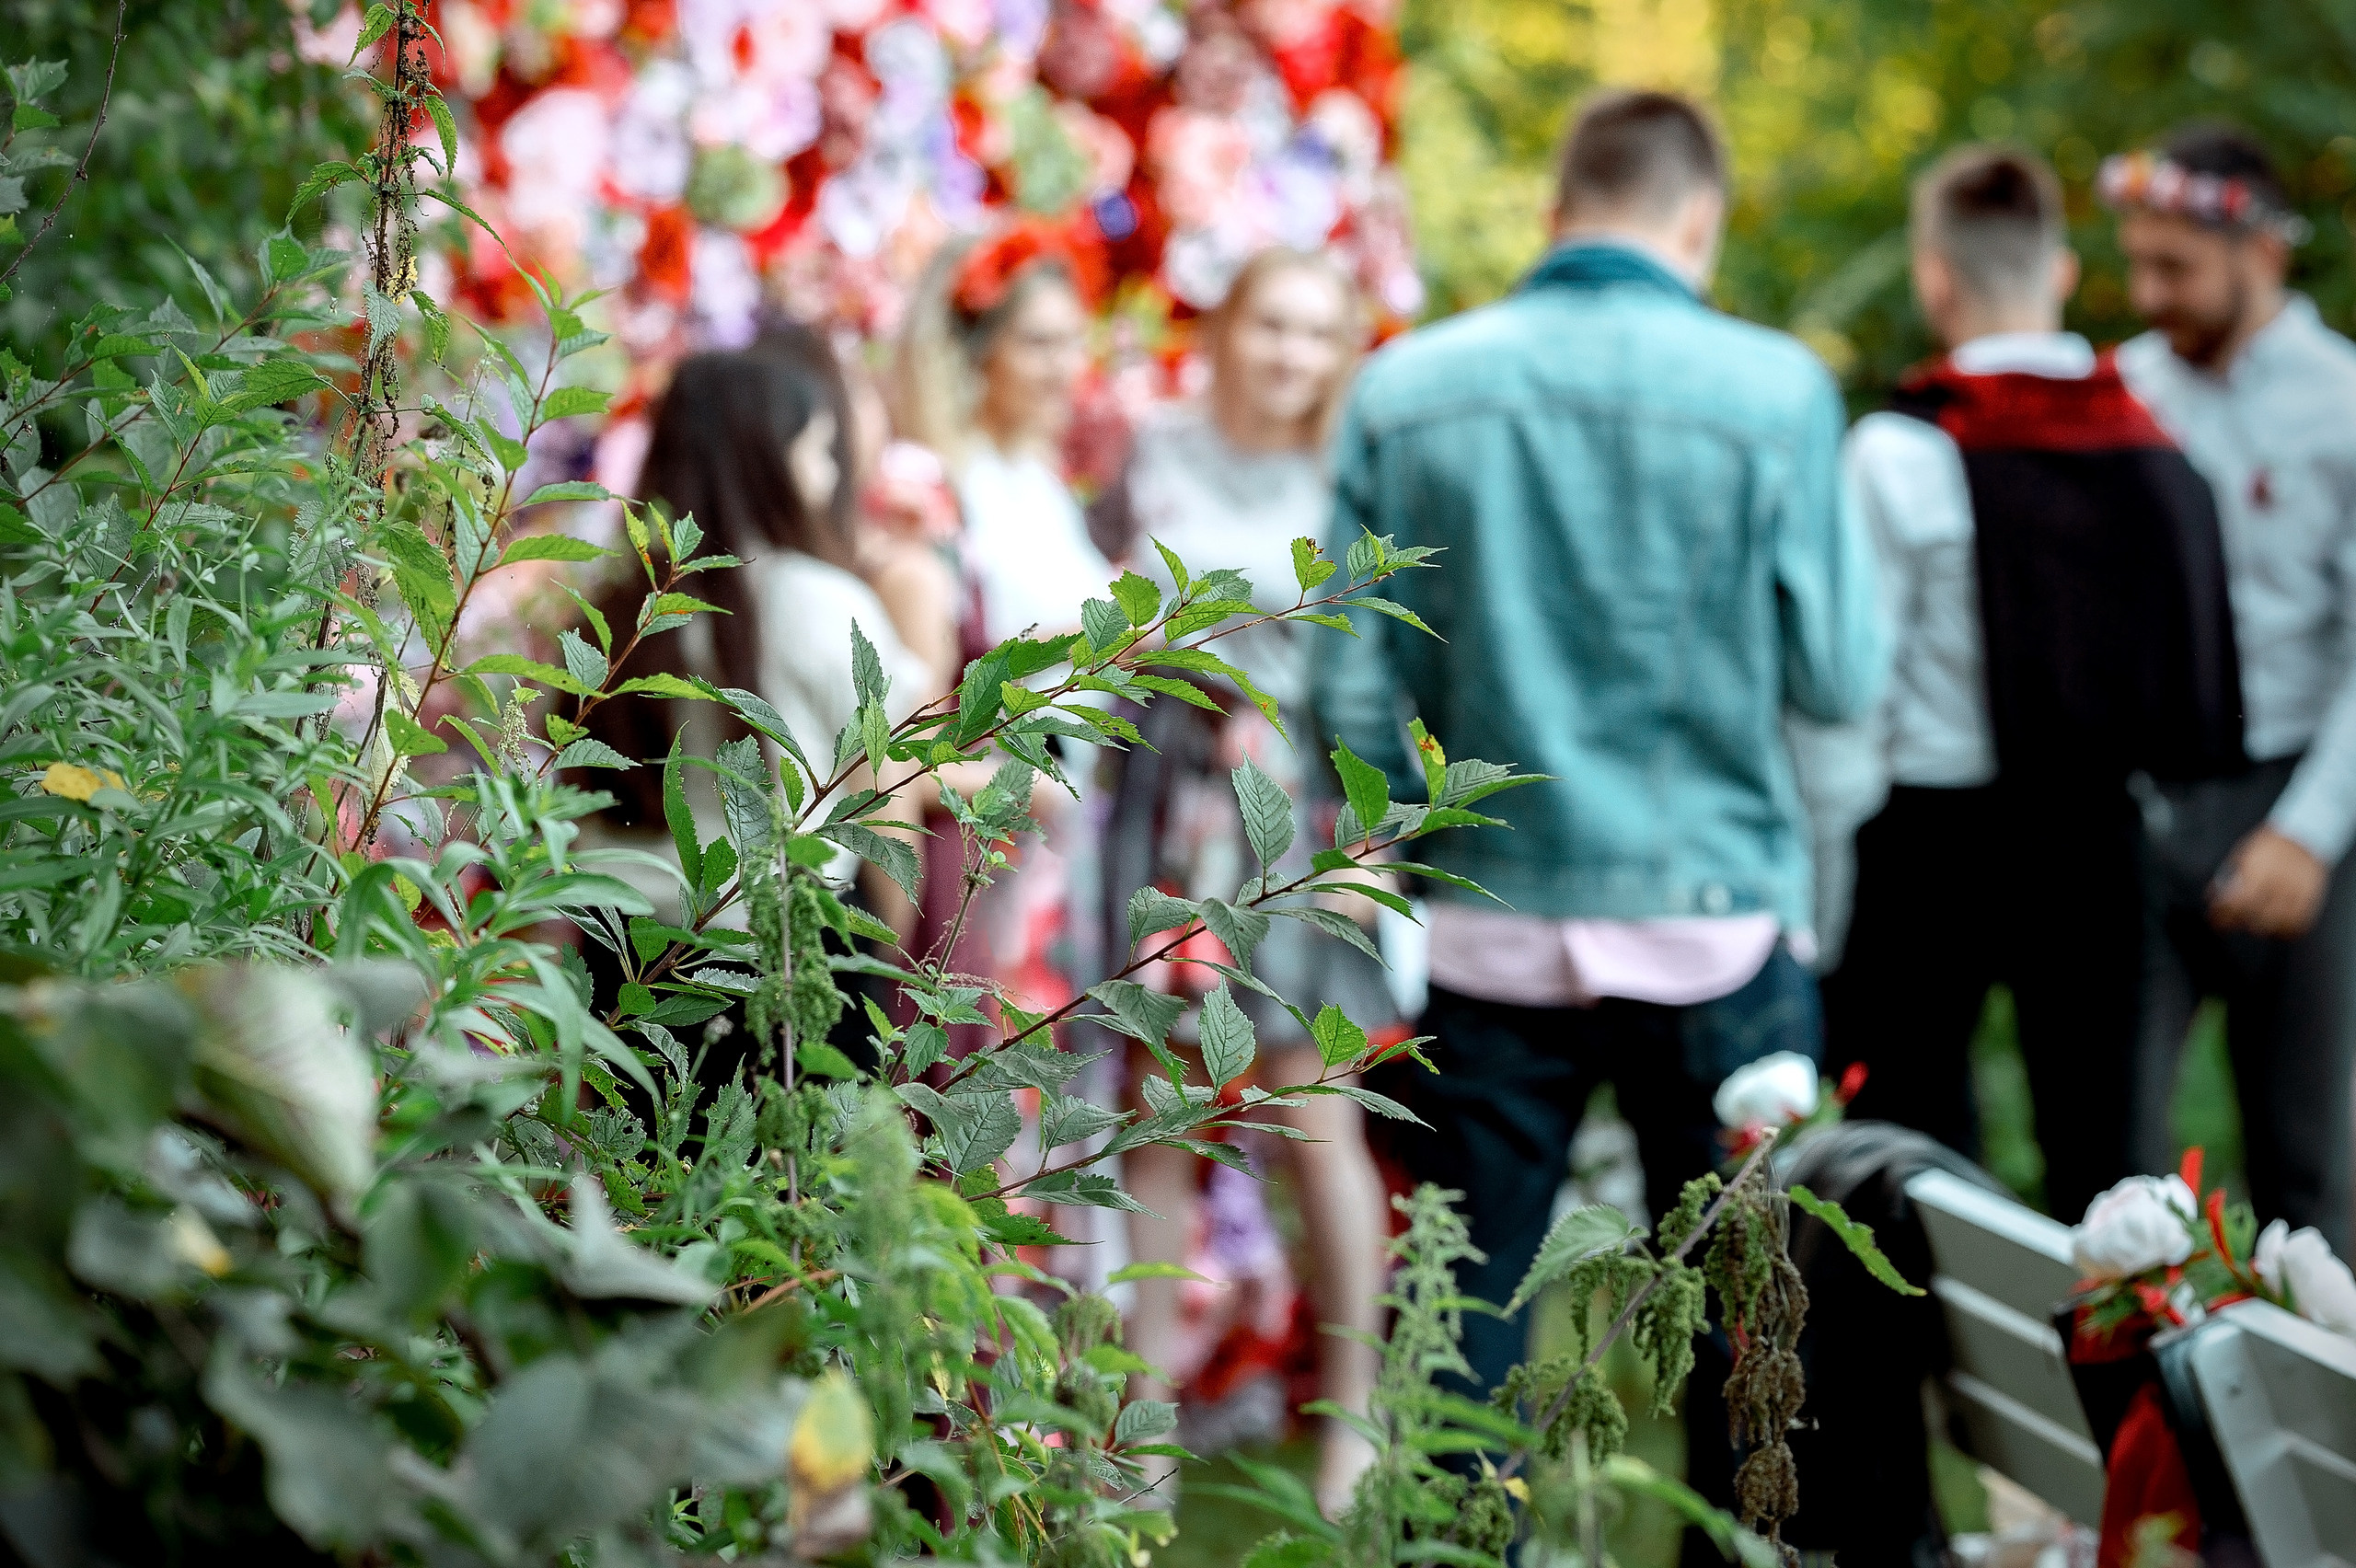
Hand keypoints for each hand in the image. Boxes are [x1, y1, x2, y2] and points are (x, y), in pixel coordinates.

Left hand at [2209, 826, 2330, 938]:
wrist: (2304, 835)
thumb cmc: (2269, 845)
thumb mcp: (2242, 855)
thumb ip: (2228, 876)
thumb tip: (2212, 896)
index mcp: (2258, 871)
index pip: (2237, 903)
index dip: (2223, 915)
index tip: (2215, 920)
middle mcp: (2278, 883)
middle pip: (2256, 916)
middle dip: (2239, 922)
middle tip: (2232, 921)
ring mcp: (2296, 892)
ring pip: (2278, 924)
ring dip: (2263, 929)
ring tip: (2254, 924)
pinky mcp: (2311, 897)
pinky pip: (2299, 923)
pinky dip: (2286, 930)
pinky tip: (2277, 928)